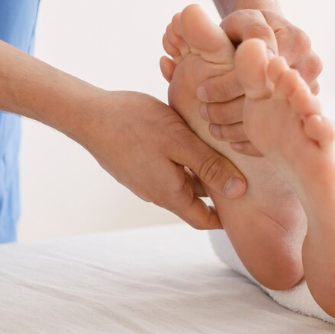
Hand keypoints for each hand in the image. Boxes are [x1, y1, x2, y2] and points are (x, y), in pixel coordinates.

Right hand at [77, 90, 245, 228]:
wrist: (86, 113)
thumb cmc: (135, 124)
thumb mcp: (180, 142)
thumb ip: (210, 166)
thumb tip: (240, 190)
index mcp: (170, 194)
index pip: (204, 220)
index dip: (227, 217)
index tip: (248, 205)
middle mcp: (156, 192)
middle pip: (196, 198)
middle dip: (218, 187)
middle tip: (243, 168)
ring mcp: (144, 178)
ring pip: (182, 179)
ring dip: (200, 168)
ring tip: (221, 146)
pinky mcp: (136, 164)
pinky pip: (167, 167)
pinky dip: (183, 157)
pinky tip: (191, 135)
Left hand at [199, 9, 322, 153]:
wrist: (268, 33)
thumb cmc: (247, 27)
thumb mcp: (240, 21)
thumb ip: (243, 31)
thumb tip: (249, 49)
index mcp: (296, 42)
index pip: (260, 70)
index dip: (228, 84)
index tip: (201, 92)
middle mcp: (310, 66)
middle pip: (271, 97)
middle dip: (233, 109)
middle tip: (205, 116)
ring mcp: (312, 88)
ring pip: (277, 116)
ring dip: (243, 127)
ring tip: (214, 130)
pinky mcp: (308, 106)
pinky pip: (283, 128)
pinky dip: (256, 138)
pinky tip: (233, 142)